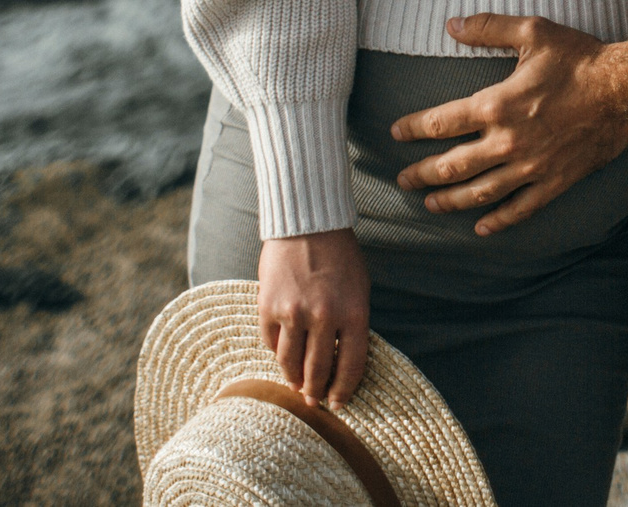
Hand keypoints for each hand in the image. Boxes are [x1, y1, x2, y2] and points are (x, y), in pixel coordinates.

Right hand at [256, 229, 370, 408]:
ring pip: (290, 363)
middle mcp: (324, 317)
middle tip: (313, 401)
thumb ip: (352, 324)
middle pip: (318, 371)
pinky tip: (282, 357)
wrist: (307, 224)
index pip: (351, 367)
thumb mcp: (359, 289)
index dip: (344, 391)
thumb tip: (342, 363)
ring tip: (296, 385)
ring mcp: (293, 313)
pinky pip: (271, 342)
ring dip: (293, 379)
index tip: (338, 403)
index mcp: (353, 313)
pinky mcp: (268, 306)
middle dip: (316, 392)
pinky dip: (276, 353)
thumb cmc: (340, 256)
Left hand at [390, 15, 627, 234]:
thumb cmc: (579, 58)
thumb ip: (488, 27)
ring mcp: (531, 167)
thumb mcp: (533, 31)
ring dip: (450, 201)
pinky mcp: (554, 182)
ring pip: (480, 193)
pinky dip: (498, 221)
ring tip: (430, 204)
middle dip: (422, 174)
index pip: (441, 122)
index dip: (414, 128)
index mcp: (497, 105)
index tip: (397, 132)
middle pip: (452, 166)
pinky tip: (481, 227)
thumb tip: (451, 24)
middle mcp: (508, 142)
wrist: (626, 90)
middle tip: (402, 180)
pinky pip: (520, 209)